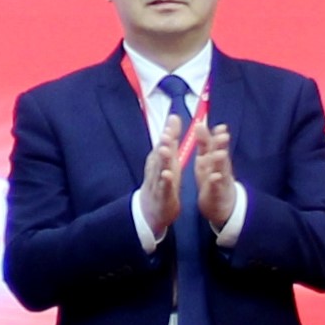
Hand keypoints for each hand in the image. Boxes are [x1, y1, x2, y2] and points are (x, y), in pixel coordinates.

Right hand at [138, 108, 187, 242]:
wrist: (151, 209)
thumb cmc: (161, 179)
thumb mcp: (168, 157)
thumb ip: (171, 137)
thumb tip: (173, 116)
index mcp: (160, 158)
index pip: (163, 143)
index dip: (168, 133)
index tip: (173, 121)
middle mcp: (157, 168)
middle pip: (159, 155)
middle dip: (163, 144)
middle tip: (168, 134)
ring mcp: (158, 182)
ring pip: (159, 170)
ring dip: (162, 161)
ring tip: (166, 151)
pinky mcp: (162, 196)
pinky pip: (164, 188)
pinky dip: (165, 182)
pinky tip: (168, 176)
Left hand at [190, 122, 238, 237]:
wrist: (220, 203)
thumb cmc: (212, 177)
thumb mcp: (207, 159)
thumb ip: (204, 142)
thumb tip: (200, 122)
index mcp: (213, 157)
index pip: (216, 143)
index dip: (217, 135)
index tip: (220, 126)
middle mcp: (219, 166)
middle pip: (221, 153)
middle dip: (221, 145)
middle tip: (223, 135)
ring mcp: (220, 180)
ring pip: (221, 169)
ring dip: (220, 161)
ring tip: (220, 153)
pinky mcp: (216, 193)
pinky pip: (215, 187)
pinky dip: (215, 182)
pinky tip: (214, 177)